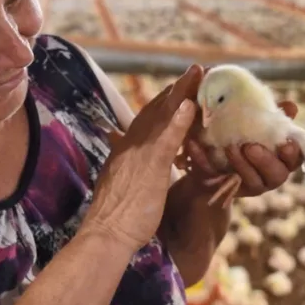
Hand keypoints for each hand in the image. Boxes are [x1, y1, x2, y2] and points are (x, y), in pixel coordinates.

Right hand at [82, 65, 202, 253]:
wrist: (105, 234)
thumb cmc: (114, 217)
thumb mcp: (118, 183)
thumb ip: (122, 165)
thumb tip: (118, 151)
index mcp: (124, 150)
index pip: (147, 118)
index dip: (164, 102)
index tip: (179, 87)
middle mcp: (130, 145)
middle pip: (156, 109)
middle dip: (177, 89)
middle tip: (196, 70)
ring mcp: (139, 154)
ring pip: (163, 116)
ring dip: (182, 92)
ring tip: (199, 73)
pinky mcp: (150, 167)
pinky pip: (167, 139)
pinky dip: (179, 120)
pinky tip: (192, 105)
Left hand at [177, 100, 302, 206]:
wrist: (208, 149)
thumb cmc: (241, 130)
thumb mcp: (255, 120)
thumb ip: (272, 115)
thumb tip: (291, 106)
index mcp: (281, 158)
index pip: (294, 159)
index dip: (293, 154)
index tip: (287, 145)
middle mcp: (268, 175)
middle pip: (276, 175)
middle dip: (265, 161)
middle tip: (250, 147)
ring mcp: (247, 184)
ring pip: (252, 182)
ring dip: (241, 165)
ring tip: (230, 148)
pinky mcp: (221, 186)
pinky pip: (214, 177)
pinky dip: (204, 161)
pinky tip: (195, 145)